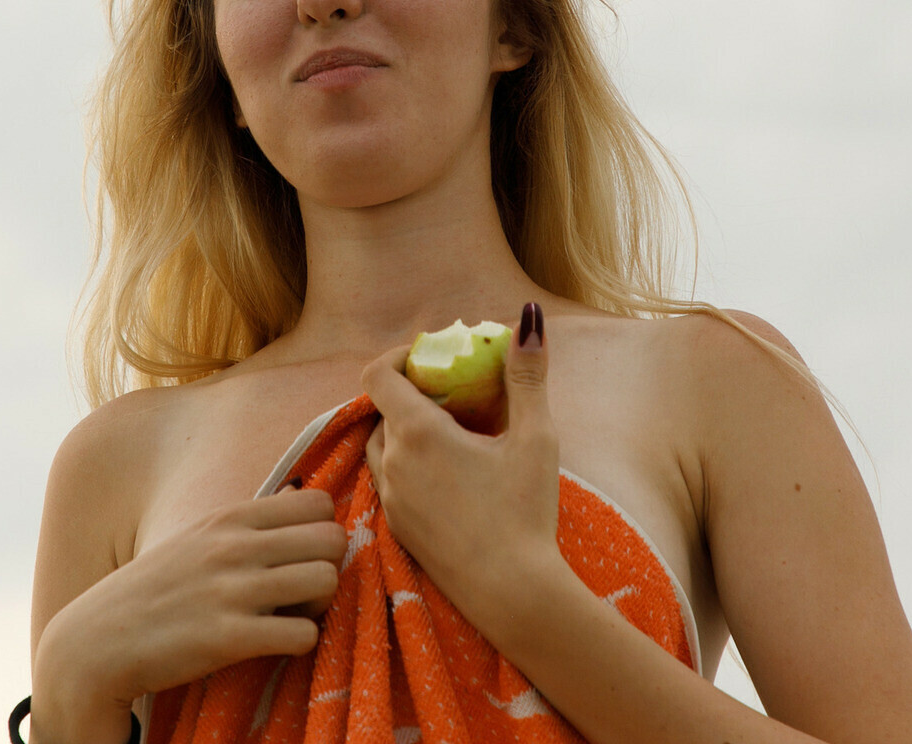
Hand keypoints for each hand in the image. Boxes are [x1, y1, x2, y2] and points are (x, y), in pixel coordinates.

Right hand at [34, 486, 346, 718]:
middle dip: (328, 568)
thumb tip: (300, 497)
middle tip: (302, 593)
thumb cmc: (155, 590)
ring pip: (326, 580)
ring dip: (319, 605)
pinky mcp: (228, 637)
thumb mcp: (198, 538)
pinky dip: (299, 643)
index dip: (319, 533)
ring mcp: (231, 590)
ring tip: (291, 617)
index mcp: (229, 517)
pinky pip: (303, 634)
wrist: (97, 641)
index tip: (300, 558)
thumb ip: (248, 523)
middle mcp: (234, 546)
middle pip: (332, 539)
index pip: (317, 503)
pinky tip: (274, 644)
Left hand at [360, 301, 562, 631]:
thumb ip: (527, 375)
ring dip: (407, 431)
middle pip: (383, 409)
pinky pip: (390, 480)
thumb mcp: (535, 437)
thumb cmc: (524, 512)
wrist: (512, 593)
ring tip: (454, 436)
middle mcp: (391, 463)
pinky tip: (453, 477)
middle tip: (454, 396)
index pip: (377, 374)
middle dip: (412, 394)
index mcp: (416, 433)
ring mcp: (389, 498)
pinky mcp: (396, 527)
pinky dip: (409, 465)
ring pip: (383, 446)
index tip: (431, 357)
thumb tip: (528, 318)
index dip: (398, 357)